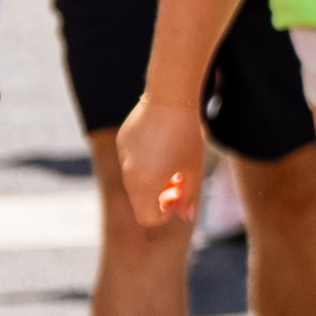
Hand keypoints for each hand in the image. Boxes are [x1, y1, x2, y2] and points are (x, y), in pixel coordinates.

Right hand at [112, 92, 199, 227]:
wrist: (170, 98)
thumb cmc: (188, 134)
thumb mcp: (194, 167)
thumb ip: (189, 195)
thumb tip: (187, 217)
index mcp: (146, 184)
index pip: (149, 217)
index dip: (167, 212)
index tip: (180, 195)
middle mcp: (129, 174)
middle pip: (141, 202)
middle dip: (160, 198)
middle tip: (179, 180)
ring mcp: (122, 158)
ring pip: (135, 184)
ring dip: (152, 182)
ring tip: (172, 162)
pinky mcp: (121, 143)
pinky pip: (132, 163)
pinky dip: (145, 164)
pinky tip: (162, 144)